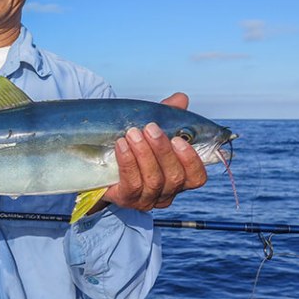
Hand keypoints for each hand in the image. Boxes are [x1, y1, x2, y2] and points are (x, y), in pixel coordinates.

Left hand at [103, 92, 207, 210]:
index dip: (191, 160)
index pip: (197, 177)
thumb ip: (168, 115)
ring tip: (132, 133)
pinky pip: (132, 183)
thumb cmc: (134, 146)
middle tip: (150, 128)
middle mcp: (167, 192)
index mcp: (180, 177)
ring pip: (153, 180)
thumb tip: (181, 99)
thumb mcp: (151, 130)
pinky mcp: (126, 199)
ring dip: (144, 153)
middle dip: (163, 150)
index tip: (178, 139)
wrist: (102, 165)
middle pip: (174, 177)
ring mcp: (147, 199)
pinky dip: (128, 162)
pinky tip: (121, 145)